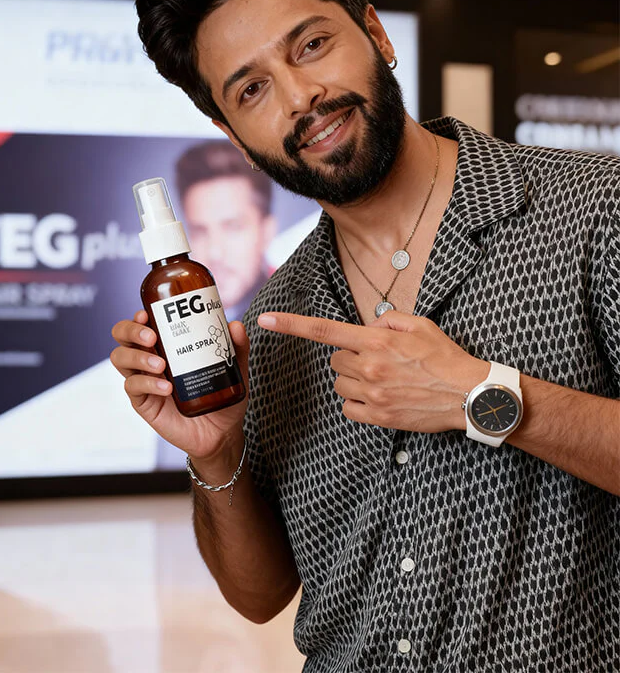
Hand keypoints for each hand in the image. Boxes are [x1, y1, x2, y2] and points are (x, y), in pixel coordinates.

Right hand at [110, 310, 249, 460]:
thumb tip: (236, 325)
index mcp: (165, 344)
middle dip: (131, 331)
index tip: (148, 313)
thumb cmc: (221, 396)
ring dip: (137, 357)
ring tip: (161, 365)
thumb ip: (236, 347)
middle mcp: (148, 358)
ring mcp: (144, 380)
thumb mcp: (232, 368)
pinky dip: (148, 384)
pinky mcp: (143, 402)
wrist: (221, 432)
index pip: (141, 323)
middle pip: (122, 336)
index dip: (138, 316)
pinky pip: (133, 387)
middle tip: (151, 337)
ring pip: (120, 359)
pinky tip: (166, 388)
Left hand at [257, 310, 488, 432]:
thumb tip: (366, 328)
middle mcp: (369, 367)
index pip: (323, 330)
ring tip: (384, 379)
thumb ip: (386, 320)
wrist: (469, 394)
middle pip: (335, 359)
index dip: (290, 324)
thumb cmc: (445, 356)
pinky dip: (359, 402)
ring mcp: (372, 395)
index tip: (265, 319)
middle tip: (379, 360)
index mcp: (375, 341)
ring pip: (340, 383)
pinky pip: (348, 407)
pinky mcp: (378, 417)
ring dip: (354, 379)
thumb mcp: (418, 324)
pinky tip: (381, 397)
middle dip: (351, 357)